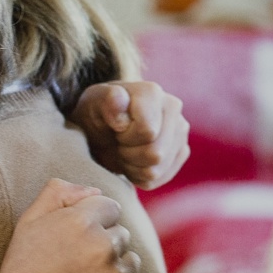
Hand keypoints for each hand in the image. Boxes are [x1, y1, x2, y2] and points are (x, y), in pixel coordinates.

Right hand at [0, 179, 138, 272]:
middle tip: (73, 262)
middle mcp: (103, 247)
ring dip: (112, 268)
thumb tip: (93, 190)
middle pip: (121, 235)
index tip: (75, 237)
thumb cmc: (20, 268)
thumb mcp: (28, 222)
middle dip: (103, 244)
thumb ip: (58, 194)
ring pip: (129, 262)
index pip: (110, 207)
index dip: (93, 220)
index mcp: (81, 221)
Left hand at [70, 81, 189, 189]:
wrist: (102, 127)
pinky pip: (159, 178)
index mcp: (153, 93)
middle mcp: (173, 108)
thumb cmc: (96, 113)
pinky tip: (131, 159)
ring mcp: (180, 131)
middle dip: (128, 154)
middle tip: (117, 142)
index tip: (115, 129)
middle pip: (155, 154)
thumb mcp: (93, 103)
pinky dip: (138, 175)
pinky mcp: (180, 152)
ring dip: (131, 166)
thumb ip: (107, 100)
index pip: (148, 132)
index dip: (125, 137)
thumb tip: (120, 101)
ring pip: (156, 170)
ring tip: (123, 149)